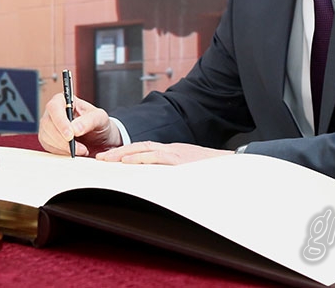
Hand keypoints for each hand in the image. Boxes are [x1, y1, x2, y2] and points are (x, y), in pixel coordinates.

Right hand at [38, 93, 121, 156]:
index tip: (70, 135)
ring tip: (82, 150)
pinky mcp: (47, 140)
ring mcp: (47, 126)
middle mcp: (52, 112)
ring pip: (47, 138)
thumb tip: (75, 129)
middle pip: (48, 124)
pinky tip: (74, 152)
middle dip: (63, 140)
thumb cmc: (98, 122)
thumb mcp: (100, 118)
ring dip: (64, 148)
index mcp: (63, 100)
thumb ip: (89, 121)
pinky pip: (48, 148)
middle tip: (81, 148)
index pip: (54, 107)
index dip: (60, 122)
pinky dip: (61, 153)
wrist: (98, 136)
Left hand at [96, 141, 232, 164]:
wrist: (234, 164)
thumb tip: (158, 186)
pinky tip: (127, 162)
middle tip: (100, 158)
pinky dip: (141, 159)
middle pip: (140, 147)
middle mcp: (172, 150)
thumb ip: (174, 175)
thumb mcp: (190, 172)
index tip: (110, 158)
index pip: (145, 149)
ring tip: (106, 159)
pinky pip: (157, 157)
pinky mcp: (180, 161)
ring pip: (144, 150)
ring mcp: (176, 153)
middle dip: (119, 152)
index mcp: (173, 153)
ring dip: (124, 154)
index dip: (127, 153)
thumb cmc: (213, 172)